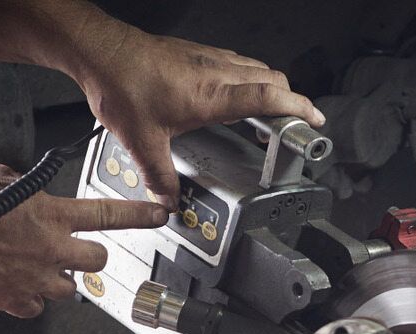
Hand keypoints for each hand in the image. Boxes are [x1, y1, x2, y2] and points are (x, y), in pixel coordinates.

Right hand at [0, 163, 167, 317]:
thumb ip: (23, 186)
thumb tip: (26, 189)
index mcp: (52, 216)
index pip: (108, 214)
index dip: (139, 215)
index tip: (159, 215)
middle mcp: (51, 249)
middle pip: (97, 260)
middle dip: (93, 256)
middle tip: (80, 252)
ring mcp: (36, 278)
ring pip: (70, 288)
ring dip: (60, 279)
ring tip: (40, 268)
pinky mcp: (15, 300)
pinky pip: (34, 307)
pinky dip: (29, 299)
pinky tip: (17, 287)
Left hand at [74, 24, 324, 205]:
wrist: (100, 51)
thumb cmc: (121, 84)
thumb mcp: (141, 141)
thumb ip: (159, 176)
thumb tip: (169, 199)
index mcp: (211, 95)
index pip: (269, 97)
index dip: (297, 108)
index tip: (315, 119)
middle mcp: (215, 72)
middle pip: (271, 79)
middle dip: (290, 100)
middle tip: (295, 123)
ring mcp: (207, 59)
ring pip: (255, 68)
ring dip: (270, 88)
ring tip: (269, 112)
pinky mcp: (196, 54)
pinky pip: (236, 63)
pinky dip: (248, 79)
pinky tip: (233, 95)